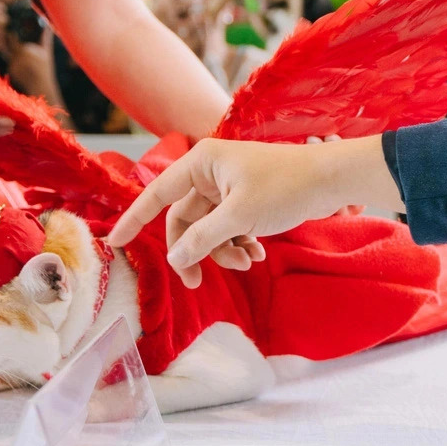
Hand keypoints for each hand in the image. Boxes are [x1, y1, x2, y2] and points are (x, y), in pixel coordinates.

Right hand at [107, 135, 397, 286]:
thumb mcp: (240, 216)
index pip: (157, 194)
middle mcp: (211, 171)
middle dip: (195, 251)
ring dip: (223, 250)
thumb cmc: (285, 187)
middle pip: (185, 220)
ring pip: (208, 228)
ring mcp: (229, 186)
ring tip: (248, 262)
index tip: (114, 242)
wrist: (332, 179)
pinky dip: (239, 243)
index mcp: (202, 162)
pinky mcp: (247, 199)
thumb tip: (175, 258)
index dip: (134, 219)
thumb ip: (203, 238)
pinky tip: (258, 253)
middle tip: (198, 283)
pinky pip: (228, 227)